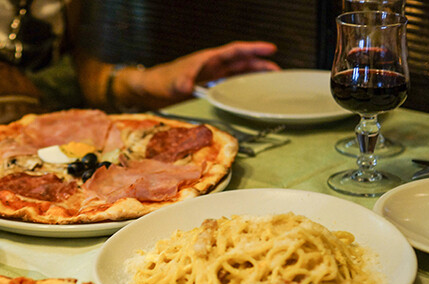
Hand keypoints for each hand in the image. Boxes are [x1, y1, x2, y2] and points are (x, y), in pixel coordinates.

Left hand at [124, 41, 278, 108]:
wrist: (151, 89)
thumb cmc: (161, 81)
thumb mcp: (172, 81)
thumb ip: (181, 82)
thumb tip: (186, 86)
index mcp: (207, 59)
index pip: (234, 51)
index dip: (252, 49)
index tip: (270, 48)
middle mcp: (211, 65)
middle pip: (240, 60)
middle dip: (259, 62)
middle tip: (277, 68)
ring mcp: (210, 74)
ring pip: (237, 71)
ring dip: (252, 73)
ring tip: (270, 77)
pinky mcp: (207, 85)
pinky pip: (229, 82)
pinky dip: (241, 84)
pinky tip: (249, 90)